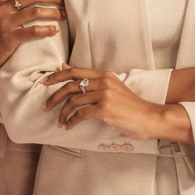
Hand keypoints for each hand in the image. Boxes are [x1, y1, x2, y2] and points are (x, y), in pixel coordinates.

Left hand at [43, 67, 177, 139]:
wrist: (150, 117)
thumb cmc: (131, 106)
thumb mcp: (112, 87)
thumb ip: (91, 79)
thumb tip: (66, 67)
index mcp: (104, 75)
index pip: (74, 71)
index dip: (56, 76)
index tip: (44, 83)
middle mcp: (103, 82)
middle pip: (70, 85)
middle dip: (54, 97)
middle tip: (45, 107)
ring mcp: (105, 95)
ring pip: (73, 101)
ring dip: (62, 114)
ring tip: (59, 122)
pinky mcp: (106, 109)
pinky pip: (81, 115)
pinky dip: (72, 122)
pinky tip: (69, 127)